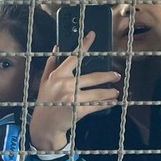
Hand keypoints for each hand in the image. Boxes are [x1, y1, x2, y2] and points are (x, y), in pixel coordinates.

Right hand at [29, 32, 120, 151]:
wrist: (44, 125)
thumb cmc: (46, 101)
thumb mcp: (44, 82)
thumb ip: (51, 64)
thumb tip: (56, 48)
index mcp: (57, 75)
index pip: (74, 57)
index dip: (84, 45)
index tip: (92, 35)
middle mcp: (65, 84)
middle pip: (93, 77)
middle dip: (108, 76)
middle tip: (116, 75)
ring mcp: (72, 97)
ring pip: (97, 92)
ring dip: (109, 92)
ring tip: (115, 92)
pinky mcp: (78, 109)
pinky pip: (96, 105)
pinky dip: (105, 103)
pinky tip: (111, 102)